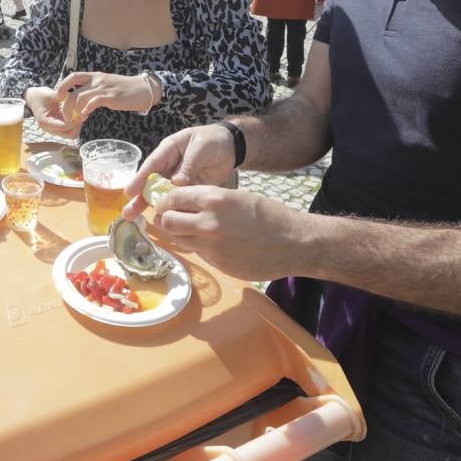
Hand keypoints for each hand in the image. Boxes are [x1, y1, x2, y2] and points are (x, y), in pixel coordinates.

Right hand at [24, 85, 81, 138]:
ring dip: (77, 126)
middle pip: (69, 134)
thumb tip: (70, 95)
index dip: (75, 121)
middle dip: (77, 125)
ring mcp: (54, 130)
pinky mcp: (58, 128)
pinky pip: (70, 130)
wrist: (34, 99)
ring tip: (80, 114)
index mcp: (45, 122)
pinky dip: (75, 124)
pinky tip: (76, 115)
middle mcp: (49, 129)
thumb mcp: (48, 94)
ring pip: (71, 134)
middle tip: (82, 114)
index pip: (63, 126)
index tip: (82, 113)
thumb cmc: (39, 96)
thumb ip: (58, 95)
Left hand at [55, 71, 157, 119]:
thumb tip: (82, 102)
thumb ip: (94, 90)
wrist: (144, 89)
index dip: (62, 86)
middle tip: (65, 115)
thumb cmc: (125, 90)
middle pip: (72, 89)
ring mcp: (104, 88)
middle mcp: (97, 80)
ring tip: (77, 118)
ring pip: (80, 96)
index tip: (58, 98)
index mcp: (95, 76)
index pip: (73, 76)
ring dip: (75, 110)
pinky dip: (87, 109)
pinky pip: (93, 101)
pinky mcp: (111, 96)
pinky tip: (87, 115)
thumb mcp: (106, 85)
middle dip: (65, 104)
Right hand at [123, 125, 237, 217]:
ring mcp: (178, 180)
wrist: (232, 147)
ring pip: (163, 195)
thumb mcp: (201, 147)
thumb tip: (176, 182)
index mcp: (169, 150)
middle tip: (128, 213)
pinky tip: (169, 224)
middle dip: (140, 198)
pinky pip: (180, 201)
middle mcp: (169, 167)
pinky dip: (174, 211)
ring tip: (139, 220)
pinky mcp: (190, 190)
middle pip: (152, 183)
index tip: (130, 193)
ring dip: (154, 208)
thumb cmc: (212, 139)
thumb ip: (189, 164)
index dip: (140, 179)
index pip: (152, 165)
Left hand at [141, 184, 309, 281]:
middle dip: (165, 218)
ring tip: (188, 230)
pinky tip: (209, 243)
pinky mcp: (217, 264)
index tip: (165, 203)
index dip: (166, 200)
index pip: (172, 198)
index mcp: (213, 199)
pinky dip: (197, 247)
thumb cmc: (268, 215)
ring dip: (178, 234)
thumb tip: (183, 203)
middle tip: (171, 217)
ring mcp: (211, 246)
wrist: (294, 243)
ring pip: (177, 239)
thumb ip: (208, 200)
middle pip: (167, 221)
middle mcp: (208, 223)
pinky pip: (196, 253)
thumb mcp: (236, 197)